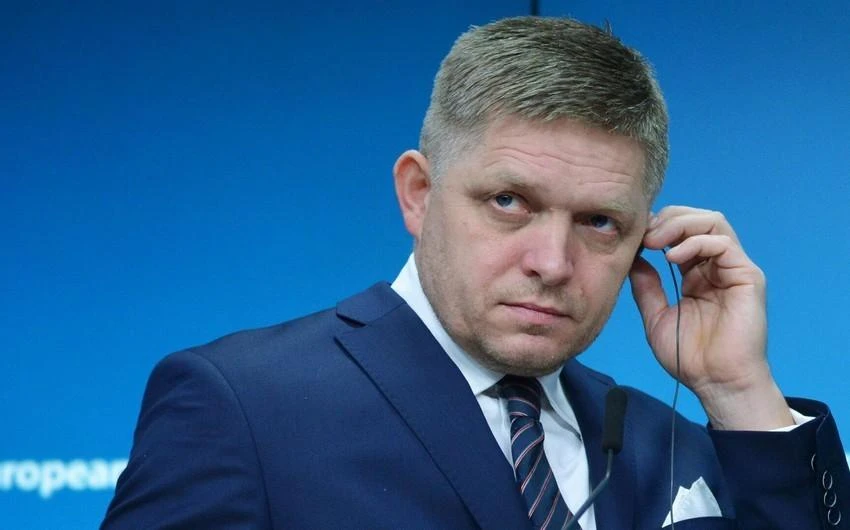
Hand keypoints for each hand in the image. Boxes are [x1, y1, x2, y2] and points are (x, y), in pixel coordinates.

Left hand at [628, 206, 792, 429]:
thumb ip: (646, 286)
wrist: (715, 382)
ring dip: (679, 224)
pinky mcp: (748, 276)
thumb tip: (632, 258)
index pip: (681, 232)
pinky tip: (672, 257)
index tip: (634, 237)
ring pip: (712, 222)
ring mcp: (733, 269)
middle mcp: (716, 266)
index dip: (657, 226)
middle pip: (697, 219)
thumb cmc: (688, 357)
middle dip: (667, 219)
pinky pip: (723, 243)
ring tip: (655, 241)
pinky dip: (695, 242)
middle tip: (644, 235)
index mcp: (696, 273)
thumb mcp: (655, 316)